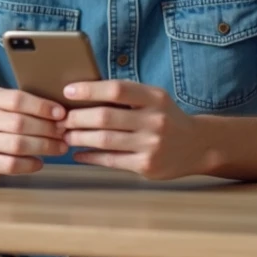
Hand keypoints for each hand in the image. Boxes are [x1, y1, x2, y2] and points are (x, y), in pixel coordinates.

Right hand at [0, 87, 67, 185]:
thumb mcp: (3, 108)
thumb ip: (26, 107)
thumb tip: (61, 114)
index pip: (17, 99)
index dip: (41, 106)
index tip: (61, 113)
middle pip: (20, 123)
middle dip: (47, 129)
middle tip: (64, 134)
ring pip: (18, 144)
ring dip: (44, 147)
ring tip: (60, 148)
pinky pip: (12, 164)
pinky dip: (30, 164)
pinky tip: (40, 163)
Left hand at [62, 79, 209, 179]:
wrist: (197, 146)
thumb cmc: (165, 117)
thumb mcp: (154, 98)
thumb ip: (126, 95)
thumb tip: (82, 92)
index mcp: (154, 98)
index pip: (117, 90)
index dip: (89, 90)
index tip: (68, 91)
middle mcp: (155, 120)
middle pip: (105, 117)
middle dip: (77, 118)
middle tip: (60, 119)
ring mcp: (152, 145)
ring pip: (104, 140)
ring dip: (79, 138)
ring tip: (65, 135)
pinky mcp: (147, 166)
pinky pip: (110, 160)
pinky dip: (90, 156)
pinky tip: (78, 154)